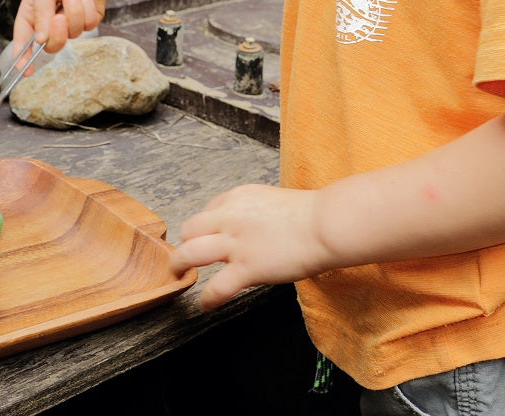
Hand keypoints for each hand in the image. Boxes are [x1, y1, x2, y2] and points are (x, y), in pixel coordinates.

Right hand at [12, 0, 111, 64]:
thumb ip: (39, 13)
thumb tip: (39, 39)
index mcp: (33, 12)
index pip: (24, 38)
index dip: (22, 55)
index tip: (23, 69)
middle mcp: (50, 20)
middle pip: (51, 44)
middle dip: (56, 32)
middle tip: (58, 17)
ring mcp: (70, 21)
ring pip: (72, 34)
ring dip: (74, 12)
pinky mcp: (88, 19)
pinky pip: (89, 25)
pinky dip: (89, 8)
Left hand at [169, 184, 329, 310]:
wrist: (325, 225)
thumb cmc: (310, 214)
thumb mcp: (270, 200)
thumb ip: (252, 211)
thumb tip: (246, 225)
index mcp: (236, 198)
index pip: (208, 210)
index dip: (205, 227)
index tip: (208, 237)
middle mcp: (229, 217)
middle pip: (190, 228)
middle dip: (185, 242)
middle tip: (186, 256)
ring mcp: (235, 243)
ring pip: (191, 253)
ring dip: (180, 265)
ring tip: (178, 276)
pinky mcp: (247, 268)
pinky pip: (217, 287)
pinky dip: (207, 299)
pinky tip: (205, 306)